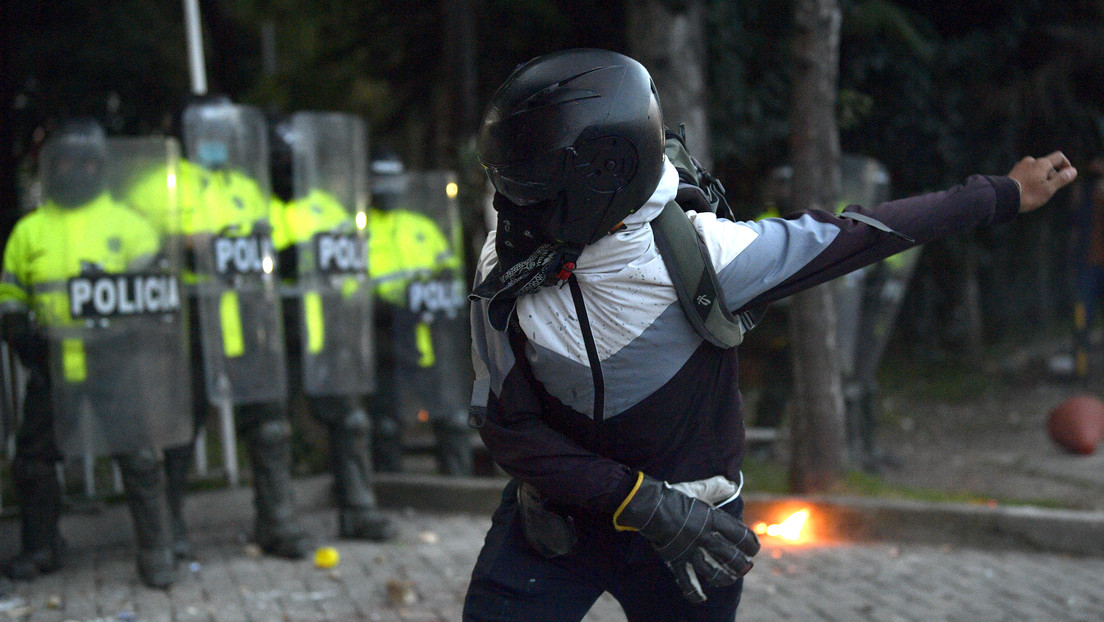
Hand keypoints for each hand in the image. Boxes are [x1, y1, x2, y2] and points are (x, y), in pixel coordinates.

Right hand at [613, 473, 759, 602]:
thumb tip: (732, 484)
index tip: (754, 548)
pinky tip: (703, 598)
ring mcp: (690, 551)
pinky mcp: (676, 560)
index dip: (750, 543)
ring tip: (731, 579)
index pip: (739, 534)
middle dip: (741, 564)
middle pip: (729, 556)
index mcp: (712, 519)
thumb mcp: (698, 488)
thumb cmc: (674, 496)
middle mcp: (704, 537)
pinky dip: (694, 592)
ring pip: (713, 571)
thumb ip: (716, 487)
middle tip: (747, 567)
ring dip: (725, 578)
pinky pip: (687, 580)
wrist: (649, 506)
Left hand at [1007, 151, 1076, 212]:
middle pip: (1047, 165)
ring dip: (1040, 179)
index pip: (1059, 157)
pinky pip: (1027, 174)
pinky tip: (1026, 191)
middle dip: (1051, 176)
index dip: (1066, 164)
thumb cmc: (1028, 194)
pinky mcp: (1013, 172)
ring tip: (1035, 193)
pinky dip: (1031, 180)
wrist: (1003, 198)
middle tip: (1047, 191)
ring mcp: (1020, 166)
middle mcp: (1030, 161)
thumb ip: (1062, 179)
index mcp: (1041, 163)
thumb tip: (1073, 170)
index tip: (1067, 175)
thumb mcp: (1049, 188)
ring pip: (1036, 170)